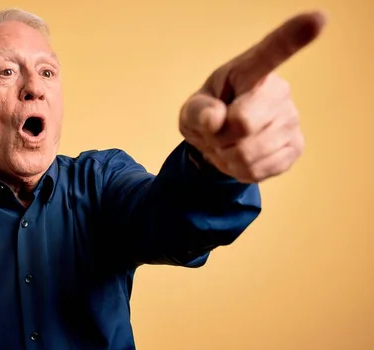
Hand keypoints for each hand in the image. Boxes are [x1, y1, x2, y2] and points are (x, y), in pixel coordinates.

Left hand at [179, 11, 326, 182]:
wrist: (219, 146)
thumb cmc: (208, 116)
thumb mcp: (191, 111)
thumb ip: (197, 112)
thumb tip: (215, 120)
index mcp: (251, 71)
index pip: (273, 51)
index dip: (295, 37)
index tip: (318, 19)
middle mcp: (279, 91)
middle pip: (244, 123)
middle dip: (218, 137)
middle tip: (216, 133)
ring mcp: (291, 120)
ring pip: (248, 152)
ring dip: (226, 156)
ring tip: (227, 145)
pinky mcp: (295, 147)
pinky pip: (258, 170)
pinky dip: (238, 170)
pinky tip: (240, 158)